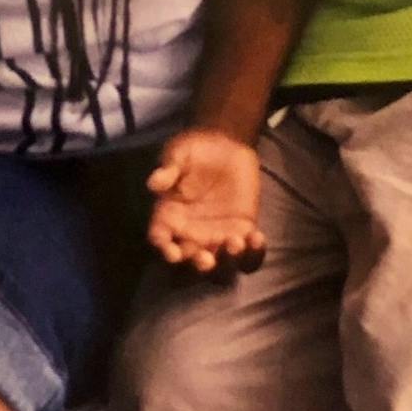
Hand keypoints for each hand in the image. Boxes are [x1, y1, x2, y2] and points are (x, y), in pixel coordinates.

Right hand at [147, 127, 265, 274]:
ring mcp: (217, 236)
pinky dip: (254, 253)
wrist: (226, 144)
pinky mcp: (242, 231)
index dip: (164, 250)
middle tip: (206, 259)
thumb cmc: (195, 149)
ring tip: (236, 243)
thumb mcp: (179, 152)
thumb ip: (168, 168)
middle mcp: (190, 234)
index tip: (173, 253)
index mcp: (169, 217)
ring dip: (227, 263)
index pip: (161, 239)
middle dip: (197, 266)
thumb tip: (154, 183)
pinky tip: (257, 237)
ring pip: (221, 266)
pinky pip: (248, 253)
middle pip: (190, 262)